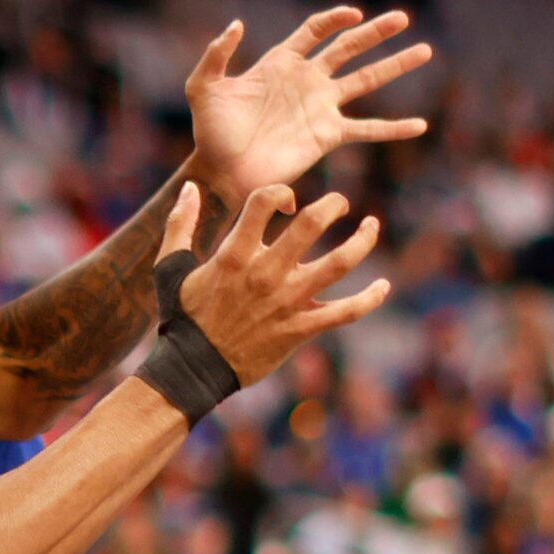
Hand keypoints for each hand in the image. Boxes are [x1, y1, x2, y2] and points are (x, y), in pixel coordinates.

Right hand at [160, 183, 386, 386]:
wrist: (194, 367)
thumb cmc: (184, 315)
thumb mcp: (170, 266)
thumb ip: (180, 223)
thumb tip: (190, 186)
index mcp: (235, 254)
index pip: (264, 202)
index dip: (280, 191)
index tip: (288, 198)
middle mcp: (266, 273)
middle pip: (311, 225)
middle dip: (333, 205)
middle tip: (341, 202)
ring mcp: (287, 301)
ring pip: (338, 264)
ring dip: (362, 241)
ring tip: (373, 226)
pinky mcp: (301, 329)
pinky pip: (345, 312)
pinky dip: (369, 299)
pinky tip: (384, 287)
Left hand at [186, 8, 431, 203]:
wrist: (221, 168)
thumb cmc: (209, 128)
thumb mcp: (204, 85)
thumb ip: (217, 53)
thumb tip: (237, 24)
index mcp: (280, 63)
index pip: (315, 31)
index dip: (334, 19)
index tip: (354, 13)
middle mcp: (307, 80)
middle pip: (348, 48)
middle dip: (376, 32)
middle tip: (404, 18)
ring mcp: (321, 107)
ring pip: (366, 80)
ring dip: (395, 66)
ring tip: (425, 51)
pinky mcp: (327, 135)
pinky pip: (366, 129)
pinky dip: (393, 128)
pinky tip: (418, 125)